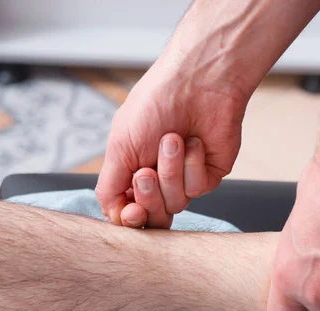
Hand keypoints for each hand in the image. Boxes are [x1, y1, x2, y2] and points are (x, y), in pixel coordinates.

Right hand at [95, 58, 247, 227]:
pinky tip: (193, 141)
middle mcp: (159, 179)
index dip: (131, 219)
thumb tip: (110, 216)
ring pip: (176, 203)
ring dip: (171, 171)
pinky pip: (197, 188)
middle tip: (147, 171)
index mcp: (131, 172)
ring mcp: (185, 178)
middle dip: (150, 196)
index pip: (129, 213)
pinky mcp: (209, 174)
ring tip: (172, 140)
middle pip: (154, 216)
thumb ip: (110, 187)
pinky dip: (192, 164)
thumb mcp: (119, 146)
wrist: (197, 83)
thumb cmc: (155, 105)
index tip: (132, 212)